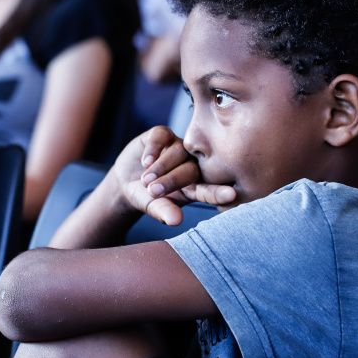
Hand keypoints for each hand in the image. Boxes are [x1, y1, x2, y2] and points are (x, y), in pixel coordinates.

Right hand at [108, 127, 235, 225]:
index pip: (209, 190)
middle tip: (153, 191)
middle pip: (191, 170)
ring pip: (177, 152)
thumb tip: (175, 222)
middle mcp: (190, 164)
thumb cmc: (145, 195)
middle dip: (172, 181)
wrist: (126, 178)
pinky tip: (145, 161)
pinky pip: (162, 136)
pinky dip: (153, 149)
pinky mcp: (162, 135)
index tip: (231, 195)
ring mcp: (177, 148)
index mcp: (194, 186)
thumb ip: (164, 211)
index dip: (218, 192)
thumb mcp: (152, 206)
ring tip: (145, 179)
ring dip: (160, 167)